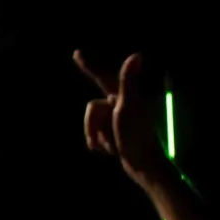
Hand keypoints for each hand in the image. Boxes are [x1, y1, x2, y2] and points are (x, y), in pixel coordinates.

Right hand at [74, 50, 168, 180]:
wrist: (143, 165)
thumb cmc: (137, 135)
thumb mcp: (129, 106)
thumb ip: (128, 80)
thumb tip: (137, 54)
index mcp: (124, 96)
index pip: (102, 76)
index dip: (89, 66)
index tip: (77, 53)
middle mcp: (120, 105)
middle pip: (91, 108)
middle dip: (94, 125)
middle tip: (111, 136)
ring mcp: (117, 121)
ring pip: (91, 123)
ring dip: (97, 136)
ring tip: (113, 146)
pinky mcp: (115, 134)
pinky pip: (94, 135)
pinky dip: (99, 144)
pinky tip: (112, 151)